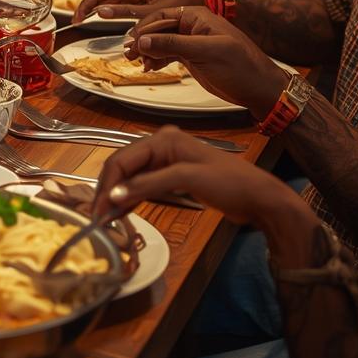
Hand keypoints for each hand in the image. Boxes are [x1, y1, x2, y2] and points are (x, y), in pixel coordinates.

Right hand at [71, 0, 203, 22]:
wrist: (197, 5)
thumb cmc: (180, 2)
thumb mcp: (153, 9)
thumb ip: (126, 12)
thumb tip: (100, 13)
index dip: (85, 4)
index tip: (77, 19)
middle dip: (89, 11)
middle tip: (78, 25)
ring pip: (105, 6)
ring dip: (98, 18)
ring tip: (86, 28)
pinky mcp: (131, 4)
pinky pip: (115, 12)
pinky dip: (110, 22)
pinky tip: (101, 29)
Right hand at [95, 126, 314, 230]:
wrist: (259, 198)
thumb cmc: (229, 183)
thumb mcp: (187, 179)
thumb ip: (148, 185)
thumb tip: (114, 196)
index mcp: (163, 139)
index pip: (122, 159)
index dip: (107, 185)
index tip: (97, 211)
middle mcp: (161, 146)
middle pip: (123, 167)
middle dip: (109, 190)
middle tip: (97, 217)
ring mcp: (167, 162)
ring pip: (131, 177)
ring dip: (118, 196)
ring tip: (105, 219)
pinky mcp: (172, 178)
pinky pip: (143, 186)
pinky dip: (132, 198)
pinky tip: (121, 212)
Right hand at [124, 7, 290, 113]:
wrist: (260, 88)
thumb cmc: (243, 66)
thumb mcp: (206, 52)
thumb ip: (173, 44)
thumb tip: (144, 39)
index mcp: (197, 16)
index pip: (162, 16)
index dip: (144, 28)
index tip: (131, 41)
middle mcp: (193, 26)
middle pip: (159, 29)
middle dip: (143, 41)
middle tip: (129, 54)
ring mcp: (193, 42)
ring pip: (162, 43)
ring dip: (149, 52)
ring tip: (138, 62)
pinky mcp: (193, 57)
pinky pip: (169, 54)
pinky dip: (158, 60)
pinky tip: (150, 67)